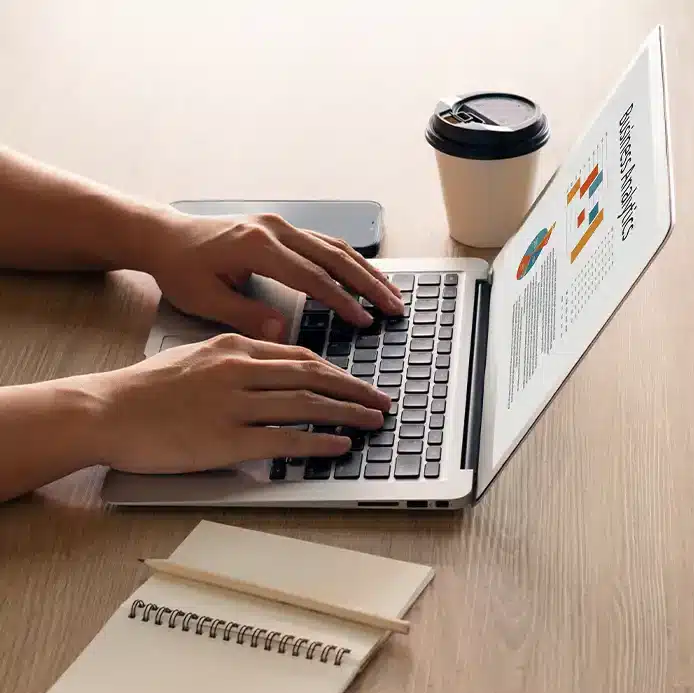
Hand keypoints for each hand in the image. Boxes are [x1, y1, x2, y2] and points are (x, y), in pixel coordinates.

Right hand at [84, 333, 389, 473]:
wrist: (105, 410)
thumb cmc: (147, 387)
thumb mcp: (197, 355)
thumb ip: (238, 358)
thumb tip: (274, 367)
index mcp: (235, 347)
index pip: (301, 356)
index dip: (337, 370)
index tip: (357, 381)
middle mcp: (241, 370)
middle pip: (314, 377)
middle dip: (354, 390)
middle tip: (381, 401)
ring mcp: (235, 405)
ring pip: (307, 405)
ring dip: (347, 413)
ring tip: (373, 421)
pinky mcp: (226, 440)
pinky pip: (285, 440)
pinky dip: (319, 442)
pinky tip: (341, 445)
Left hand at [144, 211, 403, 340]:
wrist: (164, 236)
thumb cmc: (180, 269)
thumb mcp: (205, 299)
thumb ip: (246, 315)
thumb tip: (284, 334)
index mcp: (257, 246)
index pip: (312, 277)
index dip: (341, 301)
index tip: (364, 321)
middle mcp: (274, 229)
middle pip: (335, 257)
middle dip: (369, 284)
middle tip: (395, 307)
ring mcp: (281, 225)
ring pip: (335, 247)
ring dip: (367, 271)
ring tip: (391, 294)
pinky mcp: (282, 228)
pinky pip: (324, 243)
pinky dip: (350, 261)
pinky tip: (366, 277)